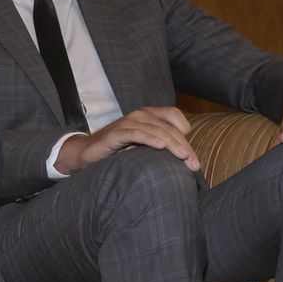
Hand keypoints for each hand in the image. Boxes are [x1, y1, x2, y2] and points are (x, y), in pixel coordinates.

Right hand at [56, 106, 197, 174]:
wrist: (88, 153)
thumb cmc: (119, 151)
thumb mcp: (143, 146)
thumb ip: (161, 145)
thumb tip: (186, 158)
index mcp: (149, 115)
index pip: (175, 118)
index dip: (186, 136)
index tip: (192, 158)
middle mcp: (141, 115)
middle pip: (169, 129)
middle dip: (184, 147)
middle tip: (194, 166)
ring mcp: (129, 122)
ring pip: (157, 131)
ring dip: (172, 145)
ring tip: (184, 157)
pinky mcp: (117, 132)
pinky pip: (137, 134)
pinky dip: (149, 139)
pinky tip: (160, 146)